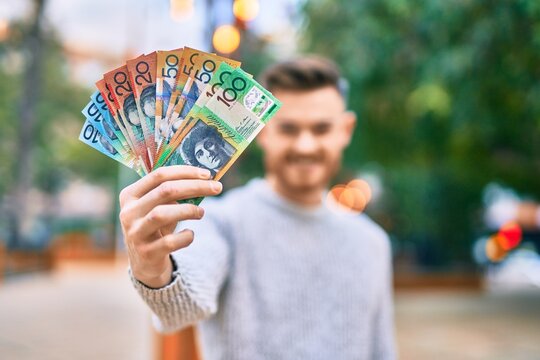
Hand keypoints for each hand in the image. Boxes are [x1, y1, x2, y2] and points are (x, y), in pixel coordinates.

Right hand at [119, 165, 222, 287]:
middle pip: (165, 191)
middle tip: (216, 188)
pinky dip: (186, 236)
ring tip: (201, 212)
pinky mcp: (146, 253)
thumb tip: (204, 179)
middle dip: (195, 187)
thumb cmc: (156, 226)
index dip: (185, 172)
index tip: (207, 174)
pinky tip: (190, 234)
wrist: (145, 262)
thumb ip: (173, 193)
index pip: (159, 175)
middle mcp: (128, 213)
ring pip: (162, 214)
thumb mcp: (159, 207)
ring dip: (189, 210)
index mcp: (130, 195)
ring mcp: (135, 233)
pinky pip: (170, 242)